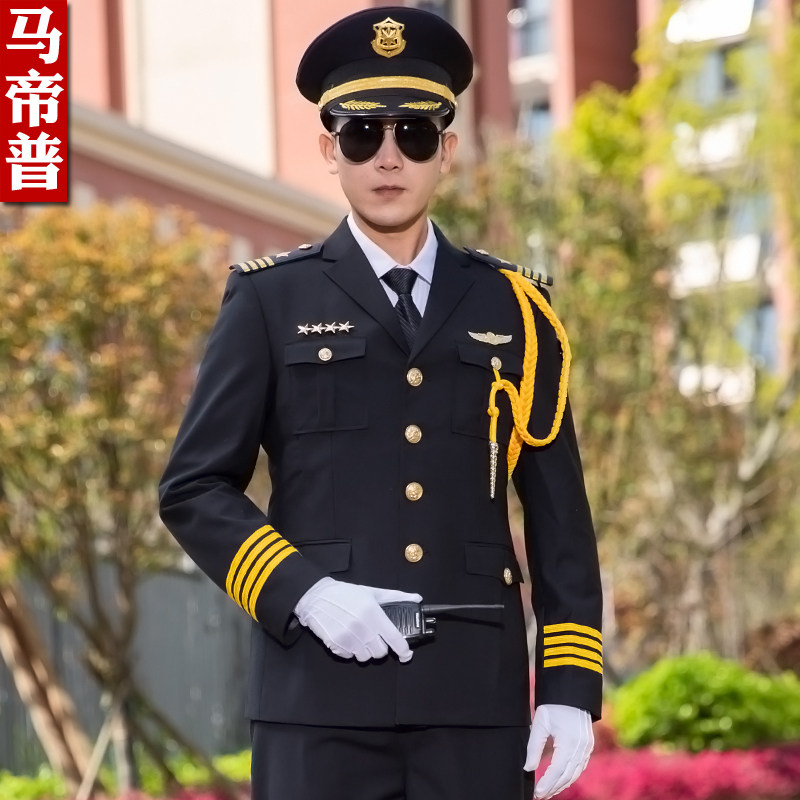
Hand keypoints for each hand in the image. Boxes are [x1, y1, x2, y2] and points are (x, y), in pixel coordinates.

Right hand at [294, 577, 421, 662]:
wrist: (316, 597)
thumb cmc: (345, 594)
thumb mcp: (371, 592)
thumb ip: (395, 597)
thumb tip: (416, 598)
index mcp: (373, 613)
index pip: (395, 638)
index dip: (403, 650)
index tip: (406, 654)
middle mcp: (362, 627)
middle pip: (380, 653)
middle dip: (380, 647)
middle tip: (375, 637)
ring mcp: (348, 638)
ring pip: (365, 657)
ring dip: (366, 650)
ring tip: (360, 637)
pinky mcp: (336, 645)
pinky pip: (350, 657)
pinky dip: (351, 651)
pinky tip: (348, 638)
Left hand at [524, 704, 593, 798]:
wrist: (572, 691)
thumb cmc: (554, 705)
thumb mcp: (540, 724)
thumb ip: (534, 748)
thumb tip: (528, 768)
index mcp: (569, 742)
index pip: (557, 771)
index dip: (547, 784)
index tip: (537, 793)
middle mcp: (581, 748)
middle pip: (567, 776)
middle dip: (553, 788)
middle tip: (540, 795)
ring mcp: (587, 748)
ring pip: (575, 774)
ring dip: (562, 784)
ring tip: (548, 792)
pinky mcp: (588, 746)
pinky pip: (580, 767)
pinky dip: (570, 776)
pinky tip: (561, 780)